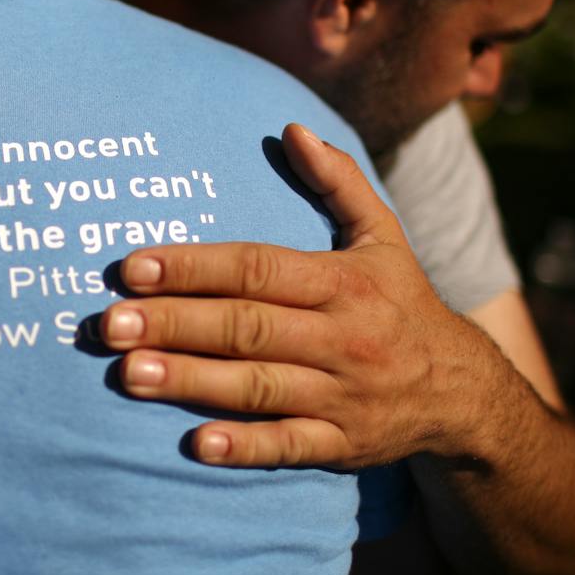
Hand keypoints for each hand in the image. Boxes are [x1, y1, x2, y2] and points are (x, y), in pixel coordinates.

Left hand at [98, 123, 496, 468]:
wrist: (464, 392)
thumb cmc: (400, 302)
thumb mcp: (383, 236)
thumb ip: (339, 182)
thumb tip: (292, 127)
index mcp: (342, 281)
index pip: (256, 269)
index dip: (194, 267)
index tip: (132, 267)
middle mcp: (341, 336)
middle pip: (247, 327)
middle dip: (175, 324)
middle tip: (110, 324)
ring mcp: (342, 394)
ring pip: (260, 386)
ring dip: (192, 382)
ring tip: (129, 376)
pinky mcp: (343, 444)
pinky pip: (291, 446)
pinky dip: (245, 446)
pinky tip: (197, 444)